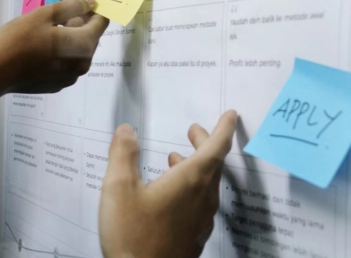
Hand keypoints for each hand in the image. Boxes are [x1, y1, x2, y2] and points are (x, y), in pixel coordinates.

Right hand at [0, 0, 108, 94]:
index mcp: (83, 45)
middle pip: (91, 37)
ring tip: (47, 31)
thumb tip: (90, 3)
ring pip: (80, 50)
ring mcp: (72, 77)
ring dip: (71, 38)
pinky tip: (43, 49)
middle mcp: (83, 64)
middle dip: (80, 24)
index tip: (80, 3)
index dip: (93, 10)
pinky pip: (69, 63)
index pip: (101, 23)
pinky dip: (63, 52)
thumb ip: (71, 7)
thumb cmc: (18, 40)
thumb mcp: (43, 15)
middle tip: (56, 17)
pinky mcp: (60, 84)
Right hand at [99, 110, 237, 257]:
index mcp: (192, 179)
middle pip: (213, 163)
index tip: (231, 114)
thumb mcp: (119, 189)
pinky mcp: (196, 236)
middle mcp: (204, 197)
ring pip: (207, 184)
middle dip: (205, 143)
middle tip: (194, 131)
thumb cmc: (132, 235)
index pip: (217, 146)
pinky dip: (192, 187)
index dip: (225, 127)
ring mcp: (203, 219)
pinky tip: (172, 193)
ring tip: (175, 158)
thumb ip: (123, 154)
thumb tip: (127, 130)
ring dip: (196, 165)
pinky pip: (201, 203)